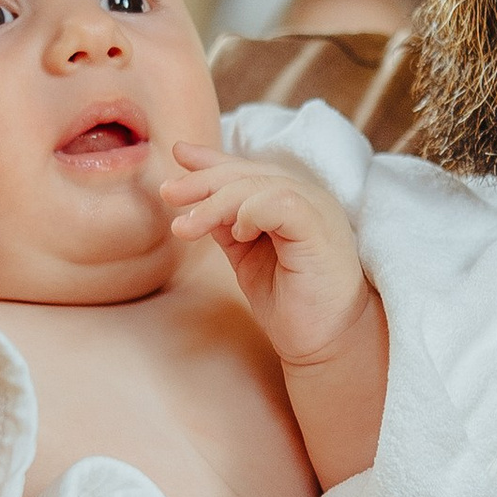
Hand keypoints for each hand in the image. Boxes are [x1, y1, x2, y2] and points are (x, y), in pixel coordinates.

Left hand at [161, 141, 369, 370]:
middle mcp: (308, 198)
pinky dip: (251, 212)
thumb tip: (194, 202)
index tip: (179, 154)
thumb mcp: (248, 257)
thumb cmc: (292, 302)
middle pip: (249, 173)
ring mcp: (318, 210)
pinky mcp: (321, 229)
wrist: (327, 342)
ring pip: (259, 185)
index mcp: (292, 201)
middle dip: (203, 181)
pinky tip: (237, 234)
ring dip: (216, 204)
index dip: (213, 160)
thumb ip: (228, 226)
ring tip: (187, 227)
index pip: (248, 170)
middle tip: (169, 193)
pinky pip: (281, 203)